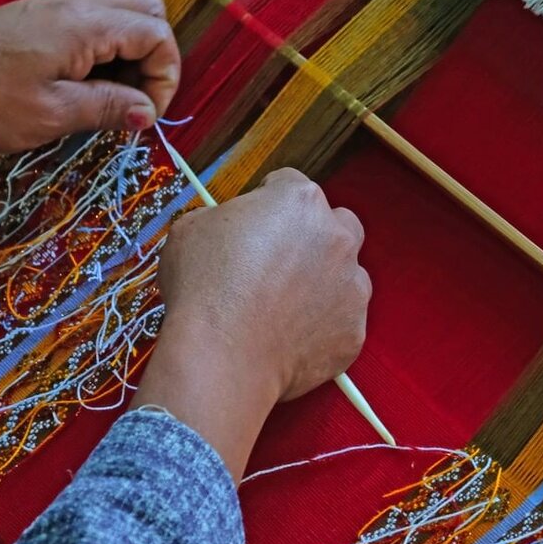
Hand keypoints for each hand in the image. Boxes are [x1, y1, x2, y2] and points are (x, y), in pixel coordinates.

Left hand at [0, 0, 180, 151]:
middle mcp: (74, 6)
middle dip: (153, 60)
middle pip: (146, 13)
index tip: (144, 118)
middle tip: (130, 105)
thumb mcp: (51, 115)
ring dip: (125, 61)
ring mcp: (53, 9)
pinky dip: (99, 57)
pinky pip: (88, 28)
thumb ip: (107, 108)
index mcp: (84, 25)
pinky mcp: (36, 20)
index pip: (157, 34)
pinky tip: (76, 92)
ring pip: (118, 19)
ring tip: (102, 105)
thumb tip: (149, 112)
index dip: (165, 78)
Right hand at [133, 169, 370, 478]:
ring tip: (280, 307)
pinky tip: (285, 338)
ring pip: (344, 275)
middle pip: (333, 224)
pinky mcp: (353, 332)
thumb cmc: (202, 289)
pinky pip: (339, 323)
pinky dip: (319, 328)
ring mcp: (352, 287)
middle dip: (310, 237)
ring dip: (320, 283)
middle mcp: (336, 237)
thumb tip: (224, 229)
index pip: (288, 185)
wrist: (221, 358)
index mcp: (298, 200)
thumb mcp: (189, 230)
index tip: (250, 224)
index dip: (265, 203)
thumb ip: (219, 218)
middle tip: (275, 263)